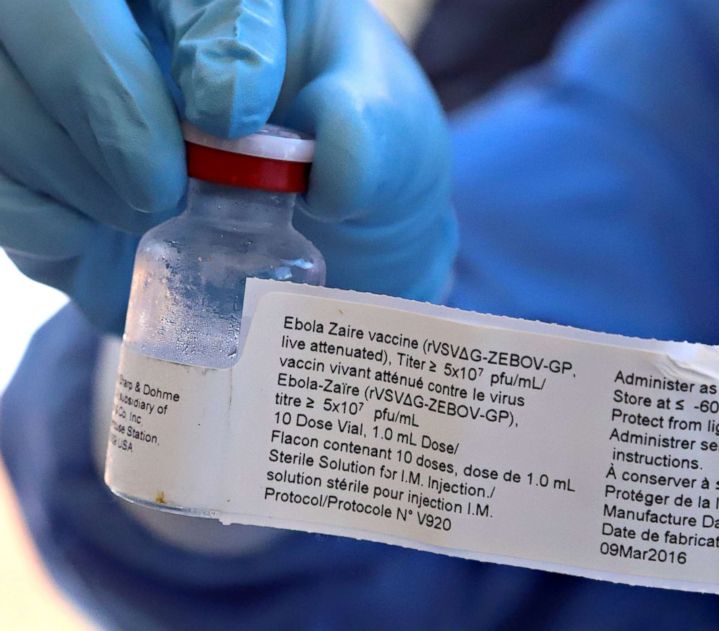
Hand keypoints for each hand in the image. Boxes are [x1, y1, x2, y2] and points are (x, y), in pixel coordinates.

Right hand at [0, 0, 455, 332]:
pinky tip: (95, 232)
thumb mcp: (394, 140)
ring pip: (0, 87)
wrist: (325, 236)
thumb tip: (335, 160)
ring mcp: (66, 84)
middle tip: (162, 180)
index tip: (234, 111)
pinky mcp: (32, 163)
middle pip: (45, 5)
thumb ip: (376, 135)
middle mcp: (133, 21)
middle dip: (97, 86)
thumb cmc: (357, 162)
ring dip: (68, 162)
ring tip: (150, 208)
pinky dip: (37, 215)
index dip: (205, 30)